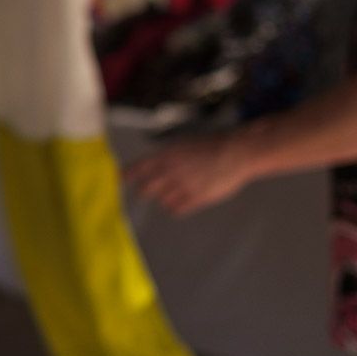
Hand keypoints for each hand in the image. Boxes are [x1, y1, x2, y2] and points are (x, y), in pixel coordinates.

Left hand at [125, 133, 254, 216]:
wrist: (235, 153)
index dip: (127, 175)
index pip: (137, 168)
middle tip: (150, 190)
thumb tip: (151, 168)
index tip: (121, 180)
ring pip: (161, 201)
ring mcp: (182, 186)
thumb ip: (166, 158)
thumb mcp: (183, 145)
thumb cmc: (211, 146)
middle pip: (145, 189)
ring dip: (165, 198)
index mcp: (165, 156)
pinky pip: (176, 210)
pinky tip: (184, 200)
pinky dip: (176, 207)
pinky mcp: (195, 199)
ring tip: (178, 190)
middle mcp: (169, 172)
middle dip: (146, 190)